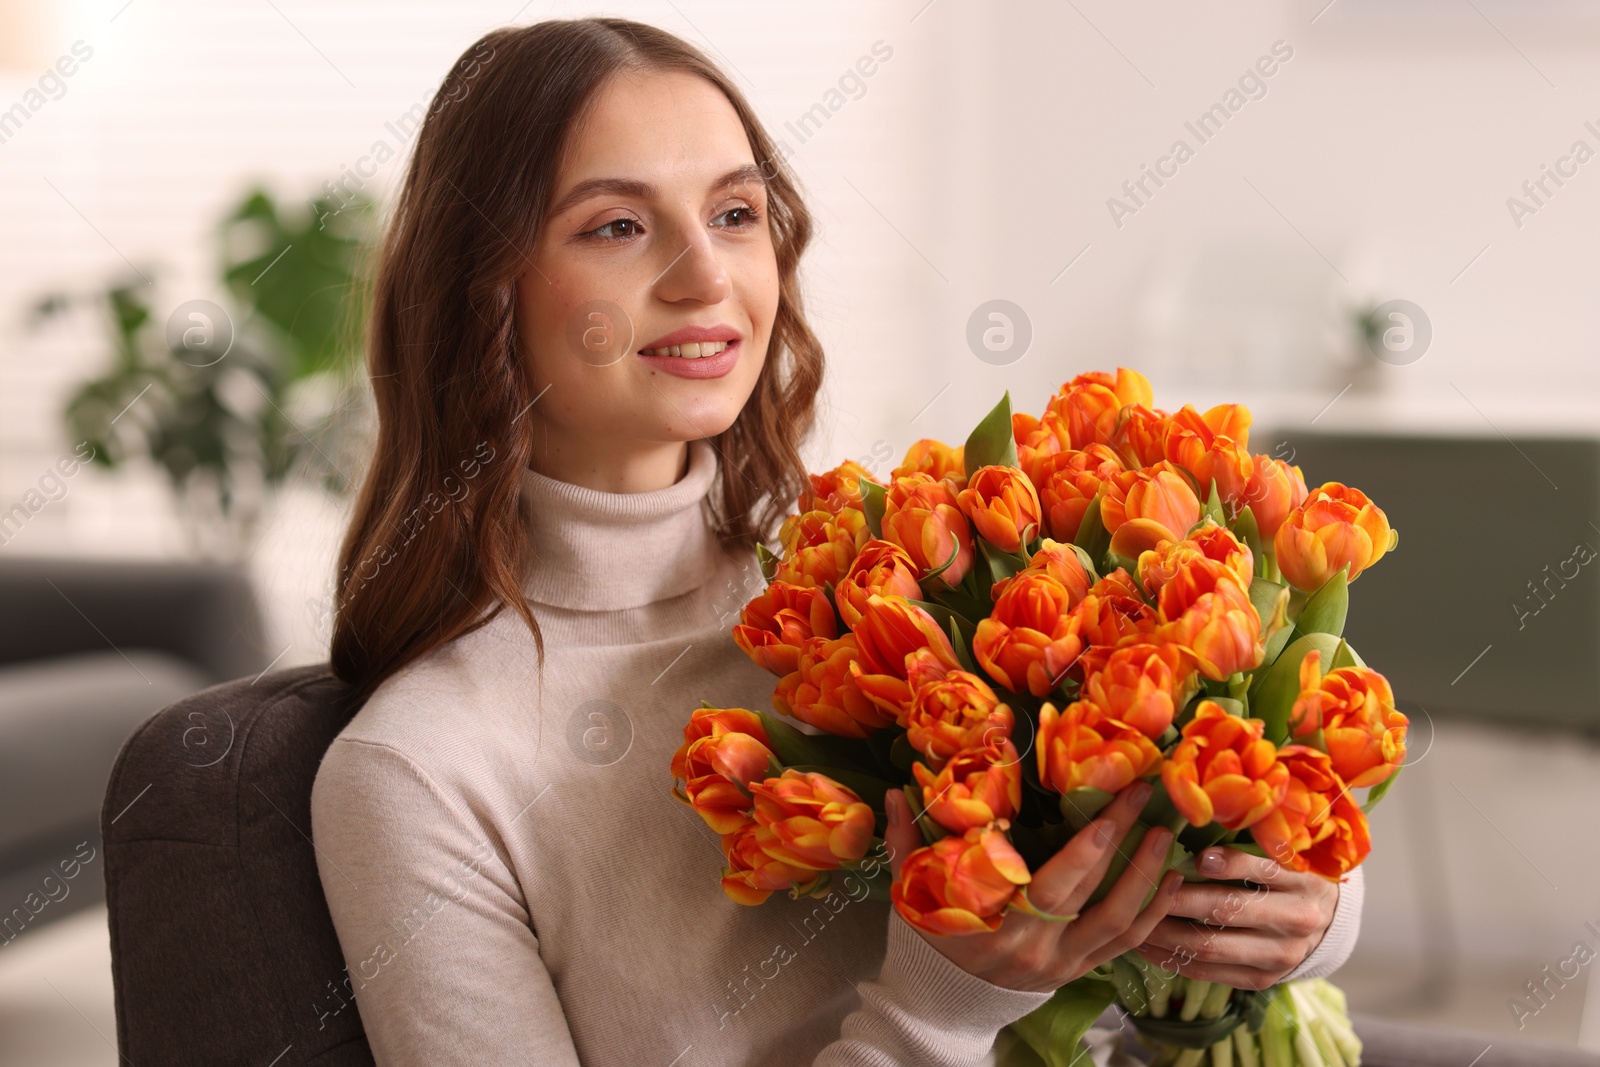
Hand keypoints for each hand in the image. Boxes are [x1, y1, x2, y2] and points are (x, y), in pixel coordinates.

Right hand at [883, 781, 1181, 993]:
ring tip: (1166, 835)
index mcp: (995, 925)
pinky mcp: (1077, 973)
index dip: (1086, 849)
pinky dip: (1153, 914)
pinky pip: (1124, 946)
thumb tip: (893, 792)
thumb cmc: (929, 940)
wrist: (942, 1006)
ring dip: (1146, 877)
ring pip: (1118, 924)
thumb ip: (905, 843)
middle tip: (1142, 794)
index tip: (1108, 808)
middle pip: (1090, 894)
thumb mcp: (912, 893)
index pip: (1051, 883)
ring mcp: (1061, 964)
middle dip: (1121, 842)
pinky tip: (1171, 882)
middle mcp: (1035, 949)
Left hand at [1133, 846, 1339, 990]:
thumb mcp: (1286, 855)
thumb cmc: (1292, 877)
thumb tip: (1192, 826)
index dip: (1229, 864)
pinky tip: (1145, 944)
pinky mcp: (1260, 981)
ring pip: (1211, 946)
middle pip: (1228, 911)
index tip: (1196, 856)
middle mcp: (1295, 923)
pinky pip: (1208, 972)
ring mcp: (1278, 958)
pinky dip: (1172, 958)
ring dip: (1164, 932)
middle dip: (1178, 898)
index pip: (1264, 872)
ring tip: (1131, 916)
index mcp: (1303, 884)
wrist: (1327, 926)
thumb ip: (1250, 844)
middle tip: (1141, 883)